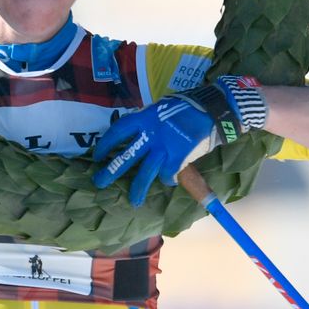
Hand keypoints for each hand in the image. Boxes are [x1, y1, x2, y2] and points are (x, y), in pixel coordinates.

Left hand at [89, 77, 267, 205]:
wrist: (210, 111)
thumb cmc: (185, 107)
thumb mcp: (161, 109)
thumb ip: (148, 122)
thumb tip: (137, 134)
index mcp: (144, 119)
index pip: (118, 132)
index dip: (106, 144)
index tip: (98, 155)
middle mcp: (150, 135)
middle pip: (126, 157)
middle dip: (111, 171)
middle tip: (99, 182)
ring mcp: (163, 149)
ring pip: (145, 173)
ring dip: (138, 189)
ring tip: (133, 201)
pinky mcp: (177, 160)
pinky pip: (167, 175)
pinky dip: (168, 179)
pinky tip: (169, 180)